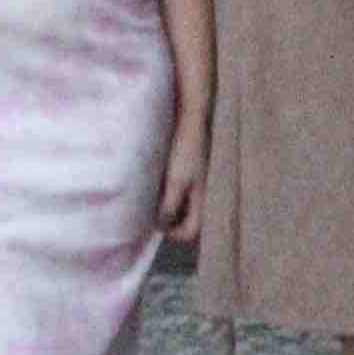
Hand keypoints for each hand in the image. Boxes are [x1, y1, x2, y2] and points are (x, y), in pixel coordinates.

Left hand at [155, 104, 209, 246]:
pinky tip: (156, 184)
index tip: (156, 222)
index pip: (191, 231)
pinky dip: (168, 194)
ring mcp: (197, 183)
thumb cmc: (185, 151)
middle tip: (150, 212)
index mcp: (203, 199)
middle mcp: (202, 195)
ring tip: (150, 198)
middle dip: (169, 221)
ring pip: (182, 207)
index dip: (173, 233)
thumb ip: (170, 206)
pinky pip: (179, 192)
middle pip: (187, 220)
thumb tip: (160, 225)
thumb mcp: (176, 181)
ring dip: (167, 206)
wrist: (190, 121)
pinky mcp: (190, 172)